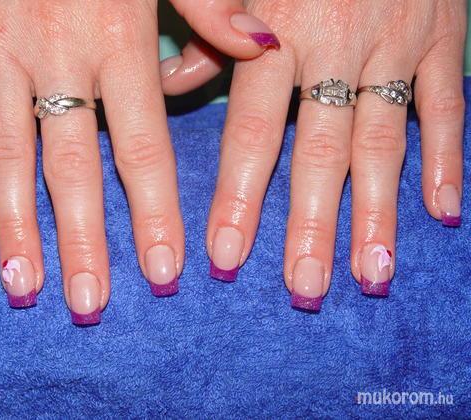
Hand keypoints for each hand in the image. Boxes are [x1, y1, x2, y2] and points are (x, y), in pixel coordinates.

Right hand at [0, 0, 278, 323]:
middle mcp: (57, 52)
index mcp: (120, 38)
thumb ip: (213, 7)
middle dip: (83, 241)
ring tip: (25, 285)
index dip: (154, 214)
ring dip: (14, 226)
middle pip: (74, 167)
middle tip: (89, 303)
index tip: (161, 273)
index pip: (144, 147)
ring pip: (6, 152)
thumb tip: (264, 46)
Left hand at [162, 0, 465, 307]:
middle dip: (313, 226)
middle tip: (305, 289)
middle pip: (321, 153)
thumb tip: (170, 85)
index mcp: (274, 30)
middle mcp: (335, 45)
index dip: (239, 199)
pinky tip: (443, 213)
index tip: (227, 260)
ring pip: (385, 140)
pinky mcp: (445, 31)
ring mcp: (396, 40)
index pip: (250, 133)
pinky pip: (447, 103)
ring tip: (372, 272)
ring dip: (380, 212)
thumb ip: (203, 27)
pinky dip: (447, 158)